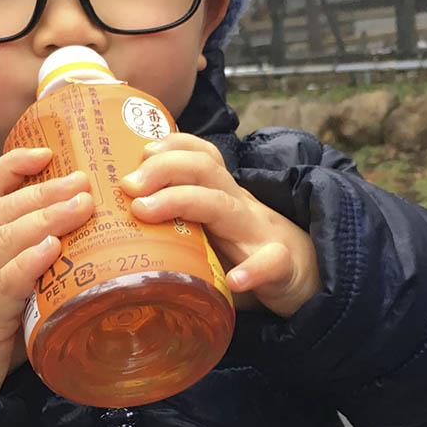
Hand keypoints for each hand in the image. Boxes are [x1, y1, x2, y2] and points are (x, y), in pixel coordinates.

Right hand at [0, 147, 93, 392]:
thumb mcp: (10, 285)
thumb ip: (38, 261)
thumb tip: (95, 236)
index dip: (14, 166)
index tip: (47, 151)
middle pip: (4, 209)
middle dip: (46, 191)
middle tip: (84, 181)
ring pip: (5, 239)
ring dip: (46, 218)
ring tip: (81, 206)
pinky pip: (4, 283)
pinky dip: (29, 262)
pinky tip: (52, 248)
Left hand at [119, 133, 320, 318]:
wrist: (309, 278)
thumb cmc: (246, 253)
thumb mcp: (212, 232)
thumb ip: (176, 227)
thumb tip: (117, 231)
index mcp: (222, 194)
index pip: (200, 155)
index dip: (171, 145)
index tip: (139, 152)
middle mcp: (238, 206)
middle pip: (204, 169)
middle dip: (163, 167)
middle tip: (127, 184)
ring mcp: (259, 234)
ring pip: (224, 205)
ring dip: (182, 201)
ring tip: (146, 210)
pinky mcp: (281, 267)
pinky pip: (271, 263)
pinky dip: (254, 270)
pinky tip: (235, 281)